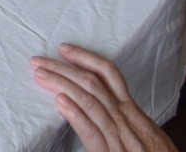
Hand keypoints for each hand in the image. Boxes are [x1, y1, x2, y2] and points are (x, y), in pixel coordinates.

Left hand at [30, 44, 176, 151]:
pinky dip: (76, 114)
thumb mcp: (145, 133)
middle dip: (64, 68)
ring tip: (41, 75)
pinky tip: (60, 103)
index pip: (109, 75)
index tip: (65, 49)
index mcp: (133, 113)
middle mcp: (127, 119)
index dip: (86, 58)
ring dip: (62, 84)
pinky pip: (93, 132)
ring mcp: (121, 136)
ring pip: (90, 101)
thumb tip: (104, 104)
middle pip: (94, 83)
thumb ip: (125, 118)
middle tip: (40, 60)